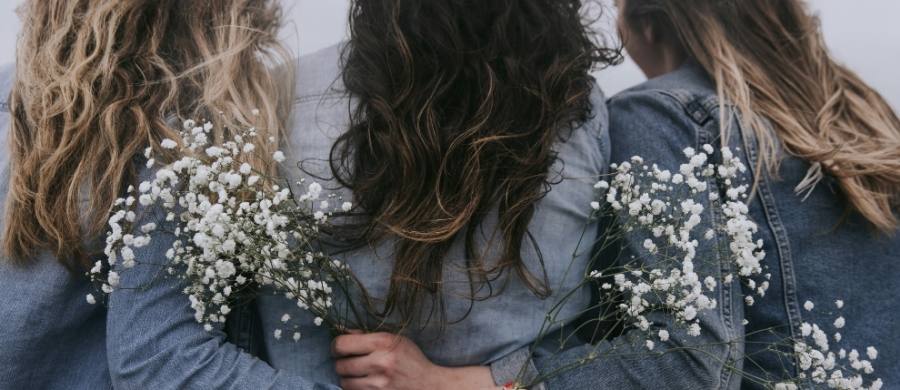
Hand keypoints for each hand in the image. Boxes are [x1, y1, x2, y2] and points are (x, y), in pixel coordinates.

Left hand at [332, 332, 500, 389]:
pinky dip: (355, 387)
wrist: (428, 383)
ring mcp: (378, 383)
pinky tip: (364, 382)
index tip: (341, 348)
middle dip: (342, 363)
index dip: (337, 346)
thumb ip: (368, 335)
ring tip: (357, 373)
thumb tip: (342, 332)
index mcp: (382, 342)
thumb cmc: (410, 358)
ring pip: (344, 382)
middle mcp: (379, 362)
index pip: (342, 344)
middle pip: (340, 365)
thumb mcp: (394, 339)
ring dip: (347, 378)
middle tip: (349, 361)